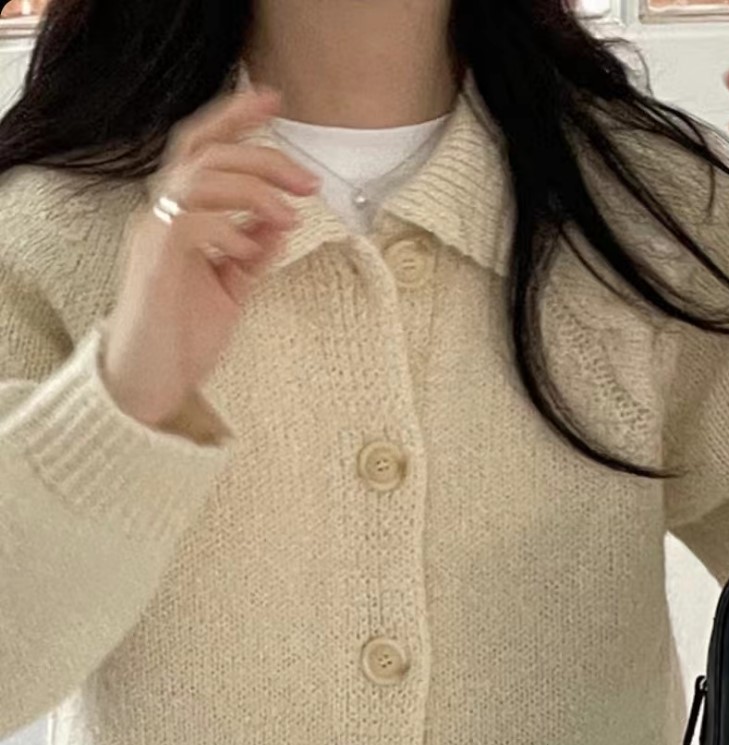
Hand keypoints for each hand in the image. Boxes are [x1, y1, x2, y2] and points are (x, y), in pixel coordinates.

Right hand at [101, 85, 319, 431]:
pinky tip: (247, 250)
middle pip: (206, 152)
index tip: (274, 101)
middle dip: (263, 156)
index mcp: (178, 214)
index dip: (233, 118)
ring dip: (253, 188)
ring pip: (200, 177)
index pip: (202, 147)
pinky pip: (191, 222)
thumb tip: (281, 218)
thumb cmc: (182, 340)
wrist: (148, 386)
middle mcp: (160, 213)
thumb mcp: (231, 289)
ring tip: (289, 213)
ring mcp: (153, 234)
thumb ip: (253, 251)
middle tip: (308, 180)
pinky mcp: (154, 261)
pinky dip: (227, 227)